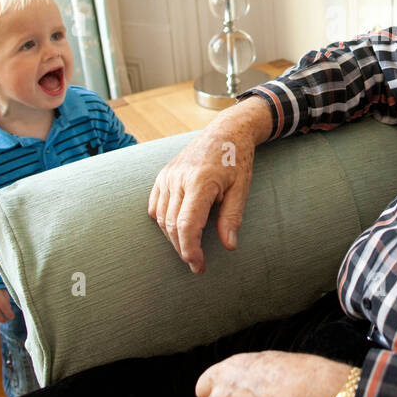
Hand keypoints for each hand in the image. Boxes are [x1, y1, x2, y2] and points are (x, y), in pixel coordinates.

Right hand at [147, 99, 270, 272]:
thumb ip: (232, 217)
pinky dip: (162, 221)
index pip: (186, 225)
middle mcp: (178, 179)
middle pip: (171, 225)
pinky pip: (155, 205)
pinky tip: (176, 228)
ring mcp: (168, 176)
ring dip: (173, 237)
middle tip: (197, 264)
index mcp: (200, 182)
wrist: (226, 131)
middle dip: (183, 249)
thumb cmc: (236, 159)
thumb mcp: (242, 188)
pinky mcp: (163, 175)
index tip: (198, 266)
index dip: (190, 250)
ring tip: (190, 248)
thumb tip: (229, 246)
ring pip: (161, 218)